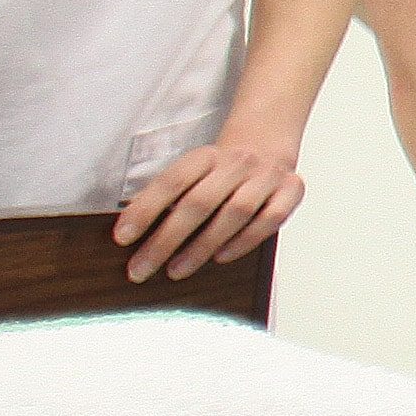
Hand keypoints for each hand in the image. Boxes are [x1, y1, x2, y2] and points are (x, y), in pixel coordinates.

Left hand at [114, 139, 307, 281]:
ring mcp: (267, 176)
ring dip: (203, 245)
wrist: (267, 145)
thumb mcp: (193, 172)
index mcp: (207, 155)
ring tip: (176, 270)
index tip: (122, 238)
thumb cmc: (221, 171)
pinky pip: (270, 218)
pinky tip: (222, 257)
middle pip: (199, 202)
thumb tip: (132, 231)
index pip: (172, 181)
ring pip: (235, 212)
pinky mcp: (292, 189)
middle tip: (141, 269)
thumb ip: (169, 195)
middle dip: (166, 240)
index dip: (145, 209)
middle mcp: (238, 162)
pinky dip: (246, 240)